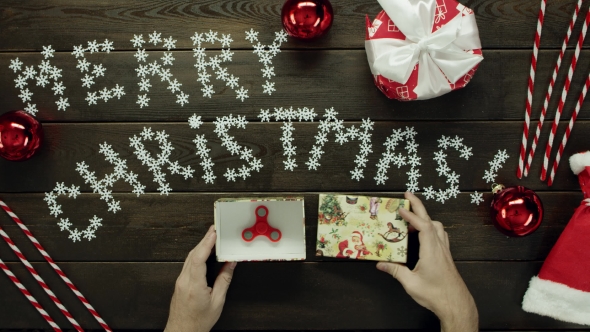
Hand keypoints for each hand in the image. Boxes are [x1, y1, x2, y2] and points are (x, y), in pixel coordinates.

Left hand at [165, 225, 236, 331]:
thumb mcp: (217, 302)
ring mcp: (180, 281)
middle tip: (214, 230)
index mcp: (194, 285)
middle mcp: (184, 281)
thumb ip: (224, 280)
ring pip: (189, 258)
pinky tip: (203, 252)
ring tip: (210, 238)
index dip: (206, 244)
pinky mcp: (180, 283)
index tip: (213, 233)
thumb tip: (230, 264)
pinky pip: (188, 264)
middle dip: (204, 240)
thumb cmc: (198, 321)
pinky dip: (196, 255)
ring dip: (200, 246)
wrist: (182, 331)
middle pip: (193, 254)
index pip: (198, 258)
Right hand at [376, 192, 477, 331]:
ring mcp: (444, 251)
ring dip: (425, 217)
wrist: (456, 304)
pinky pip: (439, 235)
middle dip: (419, 206)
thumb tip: (380, 263)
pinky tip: (423, 234)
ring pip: (437, 227)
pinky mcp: (446, 256)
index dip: (412, 215)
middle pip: (431, 220)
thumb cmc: (436, 295)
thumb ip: (395, 271)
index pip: (423, 227)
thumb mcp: (411, 283)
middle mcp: (439, 247)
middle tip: (408, 195)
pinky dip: (430, 228)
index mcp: (431, 251)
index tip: (401, 208)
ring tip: (412, 216)